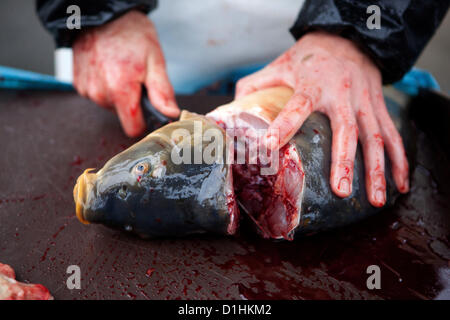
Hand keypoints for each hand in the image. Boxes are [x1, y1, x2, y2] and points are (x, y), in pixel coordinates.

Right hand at [73, 10, 178, 136]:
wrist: (101, 13)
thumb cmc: (130, 33)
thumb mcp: (155, 60)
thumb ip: (162, 92)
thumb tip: (171, 114)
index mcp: (120, 89)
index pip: (133, 129)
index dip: (144, 122)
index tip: (149, 109)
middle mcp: (100, 93)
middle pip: (122, 116)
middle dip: (132, 103)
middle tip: (137, 79)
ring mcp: (86, 89)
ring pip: (109, 106)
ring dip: (118, 94)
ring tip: (122, 70)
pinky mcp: (78, 84)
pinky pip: (97, 95)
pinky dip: (105, 86)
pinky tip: (108, 69)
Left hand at [235, 32, 408, 206]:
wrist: (349, 38)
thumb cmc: (310, 57)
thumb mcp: (280, 64)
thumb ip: (256, 84)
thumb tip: (233, 109)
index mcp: (313, 83)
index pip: (297, 106)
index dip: (284, 125)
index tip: (270, 147)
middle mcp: (342, 94)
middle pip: (346, 129)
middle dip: (344, 162)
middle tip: (340, 190)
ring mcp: (365, 102)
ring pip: (375, 137)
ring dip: (377, 169)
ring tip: (375, 200)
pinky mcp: (379, 107)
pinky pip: (393, 135)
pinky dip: (399, 161)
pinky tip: (400, 186)